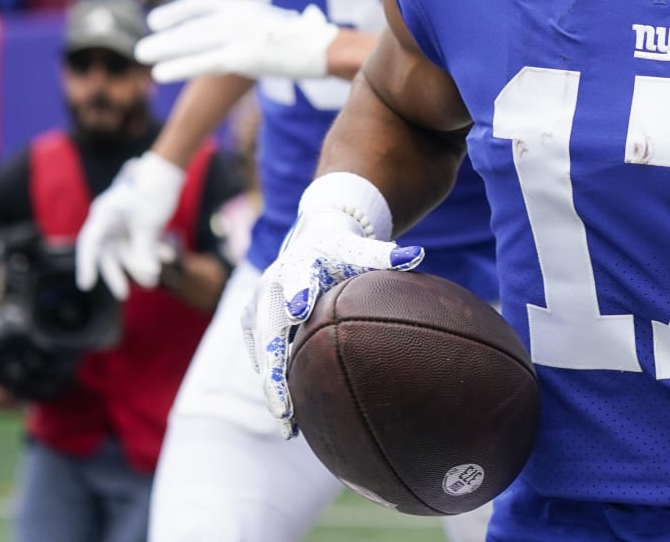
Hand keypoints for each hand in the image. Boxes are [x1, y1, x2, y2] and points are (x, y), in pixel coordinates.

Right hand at [75, 152, 185, 297]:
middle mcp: (110, 221)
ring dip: (140, 266)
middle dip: (116, 274)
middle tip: (123, 295)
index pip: (90, 244)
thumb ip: (144, 251)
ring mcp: (124, 224)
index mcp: (105, 215)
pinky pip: (141, 245)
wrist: (170, 171)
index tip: (87, 285)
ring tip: (154, 281)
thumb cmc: (153, 192)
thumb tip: (149, 277)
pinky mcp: (138, 226)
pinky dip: (152, 252)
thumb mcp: (149, 224)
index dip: (86, 265)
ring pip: (126, 253)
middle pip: (107, 254)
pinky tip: (167, 256)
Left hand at [135, 0, 338, 83]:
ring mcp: (239, 35)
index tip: (156, 20)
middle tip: (140, 47)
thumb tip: (243, 34)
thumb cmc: (306, 40)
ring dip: (164, 49)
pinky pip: (203, 62)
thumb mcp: (276, 24)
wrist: (324, 48)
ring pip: (192, 42)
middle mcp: (238, 16)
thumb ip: (254, 27)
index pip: (203, 3)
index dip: (177, 12)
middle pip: (192, 26)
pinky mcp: (242, 56)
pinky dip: (179, 67)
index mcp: (245, 6)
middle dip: (165, 36)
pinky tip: (160, 73)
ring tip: (142, 56)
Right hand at [242, 173, 421, 438]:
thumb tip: (417, 255)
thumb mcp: (359, 250)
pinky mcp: (252, 323)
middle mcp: (271, 286)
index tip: (299, 309)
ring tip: (288, 427)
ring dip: (272, 389)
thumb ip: (384, 255)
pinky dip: (273, 385)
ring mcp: (258, 307)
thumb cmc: (341, 252)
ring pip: (262, 354)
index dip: (297, 292)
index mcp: (299, 264)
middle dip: (274, 369)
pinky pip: (261, 358)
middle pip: (270, 330)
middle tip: (284, 407)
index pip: (298, 278)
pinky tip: (290, 418)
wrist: (309, 241)